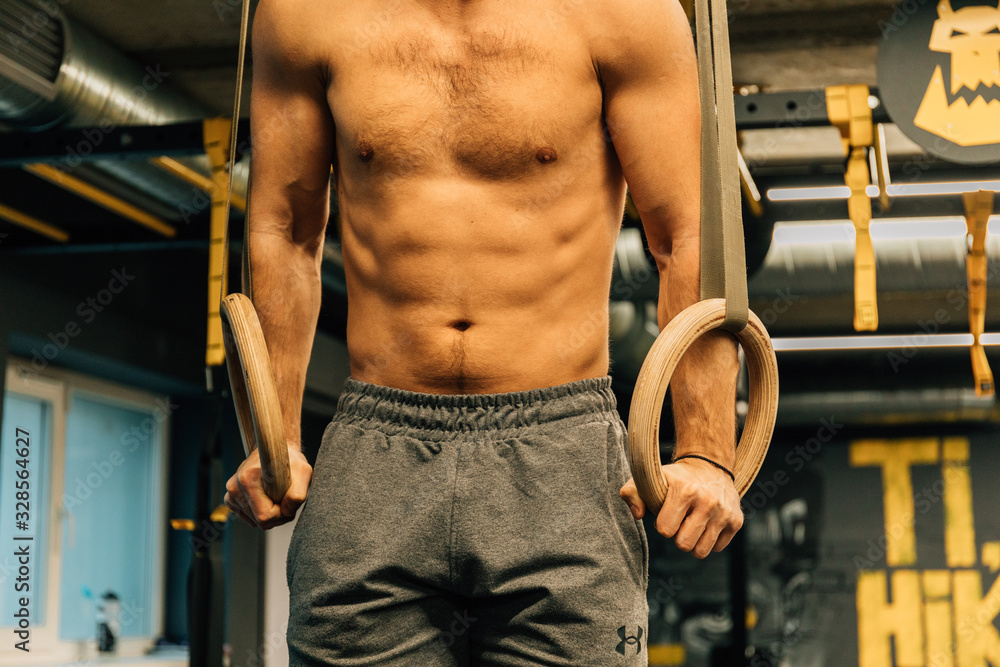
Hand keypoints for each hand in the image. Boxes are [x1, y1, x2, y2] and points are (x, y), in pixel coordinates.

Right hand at [224, 444, 312, 529]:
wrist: (274, 450)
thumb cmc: (288, 460)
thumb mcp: (302, 472)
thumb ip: (298, 494)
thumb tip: (286, 511)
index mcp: (248, 479)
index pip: (264, 516)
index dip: (282, 514)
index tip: (289, 501)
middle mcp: (234, 487)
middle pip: (259, 521)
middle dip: (277, 515)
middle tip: (285, 498)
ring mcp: (231, 494)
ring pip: (254, 522)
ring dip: (270, 514)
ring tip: (276, 495)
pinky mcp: (231, 499)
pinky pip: (250, 518)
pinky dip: (261, 512)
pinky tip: (266, 498)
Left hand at [619, 458, 742, 558]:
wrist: (710, 466)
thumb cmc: (675, 478)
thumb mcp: (650, 479)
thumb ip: (632, 493)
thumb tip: (638, 515)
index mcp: (685, 490)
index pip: (665, 530)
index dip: (662, 524)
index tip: (666, 513)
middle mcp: (708, 501)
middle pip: (684, 544)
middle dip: (677, 536)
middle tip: (680, 521)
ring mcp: (724, 512)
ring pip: (701, 551)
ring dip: (693, 542)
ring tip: (691, 524)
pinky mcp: (736, 520)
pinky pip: (717, 548)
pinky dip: (709, 540)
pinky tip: (706, 523)